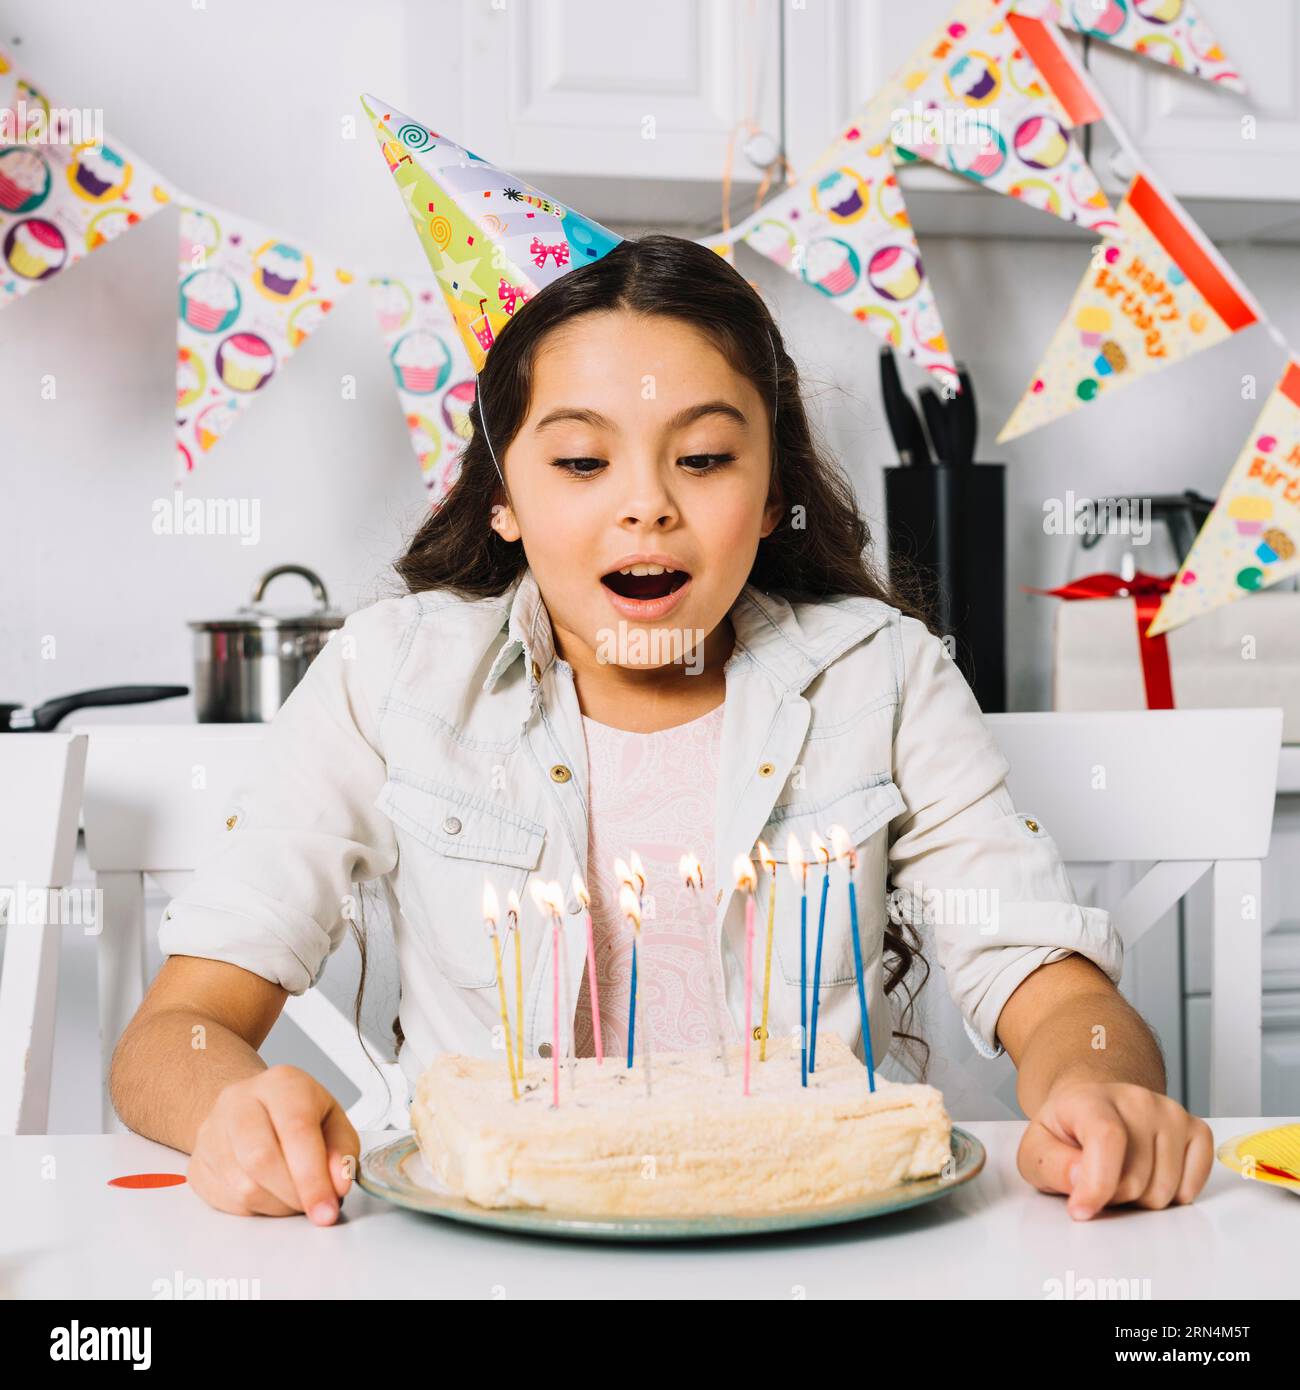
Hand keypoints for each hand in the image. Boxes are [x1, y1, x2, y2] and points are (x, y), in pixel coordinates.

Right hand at [188, 1064, 358, 1223]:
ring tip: (294, 1197)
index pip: (296, 1130)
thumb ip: (342, 1152)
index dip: (313, 1177)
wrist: (250, 1107)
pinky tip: (270, 1195)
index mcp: (281, 1083)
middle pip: (261, 1159)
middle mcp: (239, 1101)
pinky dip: (256, 1210)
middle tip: (314, 1208)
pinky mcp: (197, 1164)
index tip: (327, 1210)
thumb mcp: (333, 1121)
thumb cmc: (296, 1114)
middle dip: (294, 1196)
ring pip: (243, 1186)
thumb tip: (337, 1185)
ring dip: (277, 1206)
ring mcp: (211, 1132)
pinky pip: (226, 1201)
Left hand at [1017, 1079, 1213, 1219]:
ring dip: (1140, 1198)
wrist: (1095, 1107)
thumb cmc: (1067, 1132)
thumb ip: (1049, 1164)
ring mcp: (1170, 1114)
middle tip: (1096, 1178)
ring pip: (1165, 1192)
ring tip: (1121, 1174)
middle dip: (1112, 1196)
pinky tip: (1150, 1175)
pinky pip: (1192, 1188)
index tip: (1080, 1210)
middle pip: (1135, 1180)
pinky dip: (1172, 1196)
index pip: (1107, 1138)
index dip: (1097, 1183)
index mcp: (1091, 1099)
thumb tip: (1079, 1180)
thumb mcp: (1035, 1149)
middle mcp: (1136, 1099)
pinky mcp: (1196, 1130)